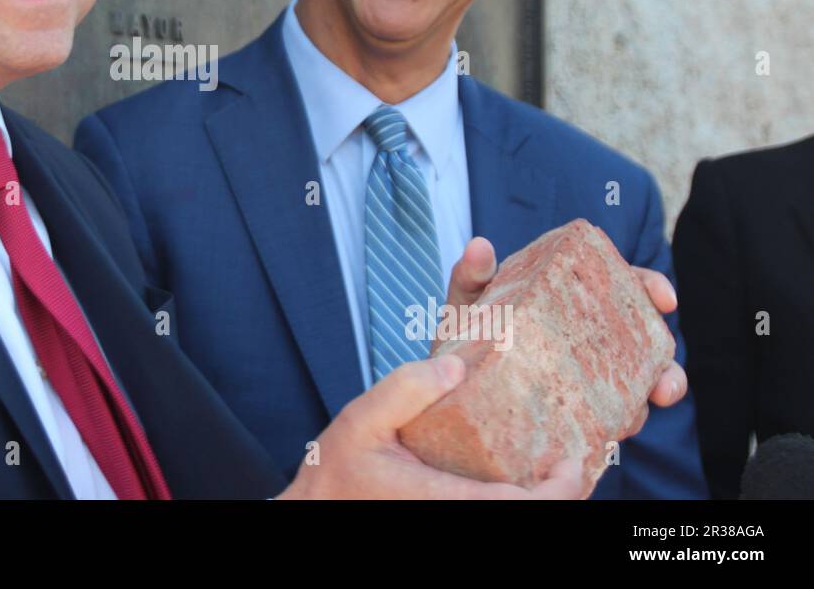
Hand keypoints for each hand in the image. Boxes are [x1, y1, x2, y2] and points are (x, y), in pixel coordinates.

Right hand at [275, 355, 586, 498]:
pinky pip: (492, 513)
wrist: (316, 511)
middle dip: (560, 495)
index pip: (519, 508)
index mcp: (441, 500)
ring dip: (539, 499)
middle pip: (527, 518)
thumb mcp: (359, 418)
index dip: (559, 492)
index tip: (572, 462)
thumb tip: (457, 368)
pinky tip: (521, 480)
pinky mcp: (447, 518)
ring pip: (512, 518)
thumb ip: (404, 389)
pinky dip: (515, 501)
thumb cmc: (336, 472)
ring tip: (553, 469)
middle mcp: (454, 516)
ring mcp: (452, 520)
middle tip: (572, 461)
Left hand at [437, 236, 688, 428]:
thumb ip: (472, 275)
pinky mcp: (578, 411)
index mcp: (573, 297)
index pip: (624, 285)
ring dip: (645, 404)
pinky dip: (616, 427)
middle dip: (666, 364)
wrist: (448, 386)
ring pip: (636, 387)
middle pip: (644, 342)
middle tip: (664, 383)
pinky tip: (609, 436)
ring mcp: (589, 376)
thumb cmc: (465, 334)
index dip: (650, 287)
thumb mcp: (467, 302)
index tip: (665, 298)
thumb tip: (480, 245)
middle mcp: (591, 336)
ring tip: (636, 417)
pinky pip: (609, 420)